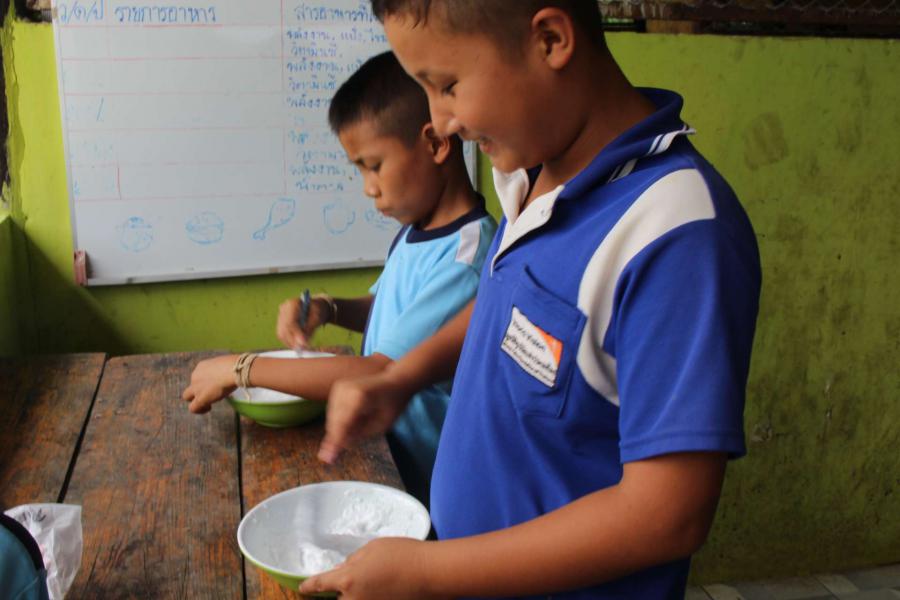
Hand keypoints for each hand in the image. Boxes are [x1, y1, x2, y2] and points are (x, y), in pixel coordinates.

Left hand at [181, 354, 237, 413]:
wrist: (232, 371)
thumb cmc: (235, 365)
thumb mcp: (226, 365)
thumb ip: (222, 371)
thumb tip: (229, 376)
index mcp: (201, 366)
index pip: (199, 375)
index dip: (207, 381)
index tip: (217, 384)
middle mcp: (195, 375)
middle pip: (191, 385)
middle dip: (198, 390)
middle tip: (211, 393)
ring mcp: (196, 387)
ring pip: (187, 396)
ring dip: (196, 400)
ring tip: (208, 404)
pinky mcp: (200, 398)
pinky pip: (193, 408)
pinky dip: (199, 410)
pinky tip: (209, 408)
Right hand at [276, 297, 329, 349]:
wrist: (314, 306)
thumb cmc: (317, 310)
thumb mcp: (317, 318)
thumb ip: (310, 329)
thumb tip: (302, 343)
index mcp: (292, 304)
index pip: (290, 322)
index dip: (296, 335)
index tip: (304, 344)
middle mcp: (283, 309)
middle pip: (283, 329)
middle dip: (293, 342)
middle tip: (304, 348)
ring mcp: (280, 315)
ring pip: (281, 334)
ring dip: (292, 343)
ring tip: (303, 346)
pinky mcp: (280, 322)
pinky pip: (282, 335)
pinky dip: (290, 341)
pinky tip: (299, 342)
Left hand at [298, 538, 447, 599]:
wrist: (431, 572)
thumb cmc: (402, 555)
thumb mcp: (373, 548)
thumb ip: (354, 561)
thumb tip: (343, 570)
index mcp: (348, 580)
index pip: (320, 584)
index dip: (309, 586)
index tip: (302, 588)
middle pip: (339, 599)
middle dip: (341, 591)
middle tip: (357, 577)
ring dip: (357, 594)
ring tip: (376, 579)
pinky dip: (372, 595)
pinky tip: (384, 586)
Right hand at [318, 371, 412, 463]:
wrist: (395, 380)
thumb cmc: (393, 404)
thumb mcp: (382, 425)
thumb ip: (360, 435)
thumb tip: (340, 443)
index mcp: (359, 398)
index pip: (342, 425)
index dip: (334, 443)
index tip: (327, 459)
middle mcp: (345, 389)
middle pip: (334, 422)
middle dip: (340, 435)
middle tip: (356, 436)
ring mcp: (340, 387)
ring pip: (332, 418)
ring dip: (341, 427)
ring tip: (364, 418)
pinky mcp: (337, 388)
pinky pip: (333, 411)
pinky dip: (341, 419)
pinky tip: (358, 414)